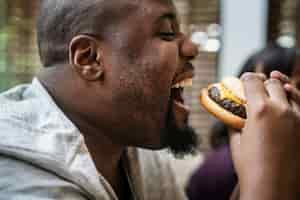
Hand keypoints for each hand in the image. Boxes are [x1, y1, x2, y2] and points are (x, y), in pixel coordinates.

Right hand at [229, 73, 299, 199]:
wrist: (274, 187)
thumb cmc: (250, 167)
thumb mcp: (236, 142)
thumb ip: (234, 124)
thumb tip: (231, 115)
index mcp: (258, 110)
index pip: (252, 82)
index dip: (246, 78)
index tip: (243, 79)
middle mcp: (280, 108)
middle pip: (272, 83)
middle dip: (262, 82)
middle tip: (257, 84)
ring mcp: (297, 117)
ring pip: (290, 91)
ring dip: (280, 87)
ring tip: (275, 86)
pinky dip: (294, 98)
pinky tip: (290, 97)